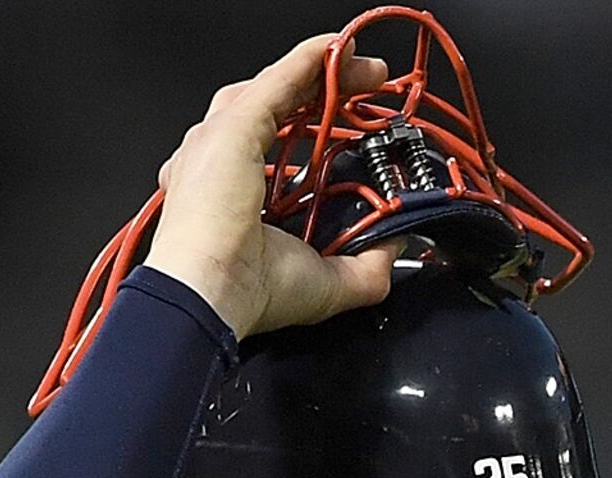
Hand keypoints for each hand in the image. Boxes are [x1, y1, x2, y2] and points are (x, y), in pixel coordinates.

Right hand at [142, 35, 400, 337]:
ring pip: (276, 87)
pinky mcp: (231, 128)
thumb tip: (398, 241)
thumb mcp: (330, 281)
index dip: (318, 125)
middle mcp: (221, 160)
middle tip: (370, 85)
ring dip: (323, 71)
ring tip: (364, 68)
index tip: (358, 125)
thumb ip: (369, 262)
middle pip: (277, 105)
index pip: (278, 139)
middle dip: (327, 90)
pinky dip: (307, 61)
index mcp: (234, 192)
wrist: (213, 293)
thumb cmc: (249, 292)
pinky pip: (277, 81)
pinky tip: (336, 49)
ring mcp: (219, 140)